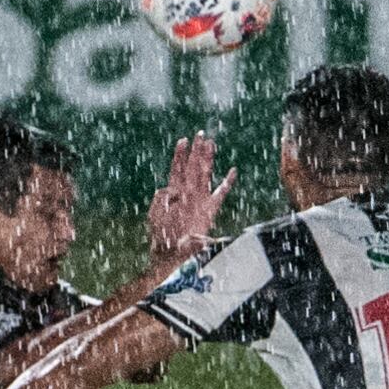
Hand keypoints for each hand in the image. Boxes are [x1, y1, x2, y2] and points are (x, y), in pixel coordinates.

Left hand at [147, 134, 236, 261]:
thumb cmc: (161, 237)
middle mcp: (188, 194)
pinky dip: (227, 183)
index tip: (183, 140)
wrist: (172, 255)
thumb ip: (160, 199)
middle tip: (200, 134)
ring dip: (208, 159)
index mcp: (174, 193)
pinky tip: (232, 171)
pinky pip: (221, 194)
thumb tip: (167, 188)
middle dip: (196, 151)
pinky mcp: (210, 211)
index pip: (177, 169)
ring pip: (205, 175)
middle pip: (193, 167)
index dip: (180, 155)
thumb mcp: (155, 214)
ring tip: (212, 143)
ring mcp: (200, 201)